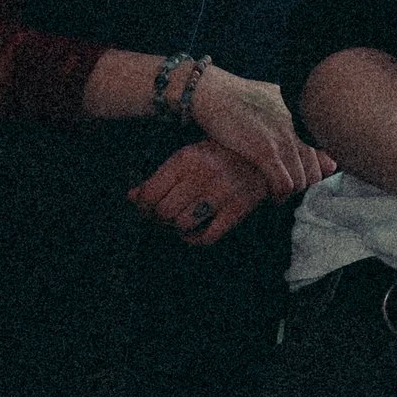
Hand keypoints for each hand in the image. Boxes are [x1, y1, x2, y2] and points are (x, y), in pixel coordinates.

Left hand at [131, 139, 272, 244]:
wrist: (264, 157)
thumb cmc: (218, 157)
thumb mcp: (188, 158)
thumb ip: (160, 177)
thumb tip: (131, 197)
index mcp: (187, 157)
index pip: (151, 192)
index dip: (143, 207)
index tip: (146, 210)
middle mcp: (204, 173)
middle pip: (164, 211)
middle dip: (159, 219)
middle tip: (162, 218)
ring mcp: (223, 191)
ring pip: (183, 224)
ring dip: (176, 229)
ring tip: (179, 223)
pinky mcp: (239, 208)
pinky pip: (208, 236)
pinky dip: (195, 239)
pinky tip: (193, 232)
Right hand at [188, 66, 331, 198]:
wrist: (213, 92)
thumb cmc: (240, 95)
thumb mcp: (275, 98)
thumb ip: (294, 114)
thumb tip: (305, 127)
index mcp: (303, 114)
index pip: (326, 152)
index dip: (316, 169)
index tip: (303, 175)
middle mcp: (299, 127)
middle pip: (316, 170)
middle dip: (304, 184)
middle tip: (290, 188)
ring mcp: (284, 139)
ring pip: (302, 181)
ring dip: (291, 192)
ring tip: (280, 193)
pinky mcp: (265, 151)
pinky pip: (284, 184)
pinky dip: (280, 195)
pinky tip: (272, 195)